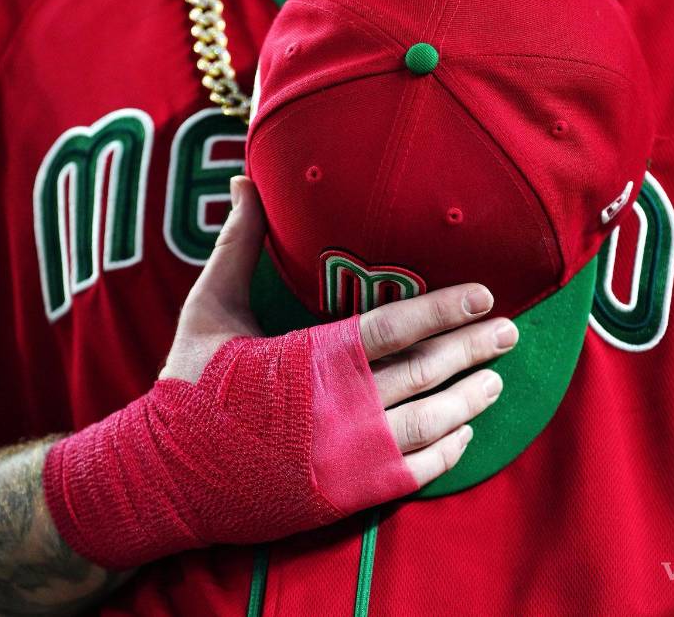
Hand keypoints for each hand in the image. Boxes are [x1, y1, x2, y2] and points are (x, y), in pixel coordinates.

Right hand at [161, 176, 517, 486]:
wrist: (164, 475)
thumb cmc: (188, 384)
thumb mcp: (209, 306)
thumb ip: (240, 244)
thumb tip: (249, 179)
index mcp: (311, 356)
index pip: (395, 327)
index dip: (445, 309)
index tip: (485, 296)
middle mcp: (339, 406)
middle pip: (426, 373)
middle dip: (473, 349)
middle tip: (509, 332)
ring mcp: (346, 455)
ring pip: (429, 423)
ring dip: (470, 399)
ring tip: (496, 380)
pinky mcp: (345, 493)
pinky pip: (414, 472)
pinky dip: (446, 452)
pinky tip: (464, 434)